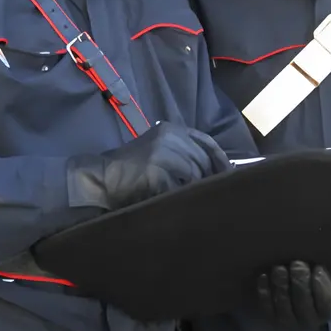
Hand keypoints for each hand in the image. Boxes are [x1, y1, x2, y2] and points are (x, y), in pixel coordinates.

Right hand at [66, 121, 229, 210]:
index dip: (220, 158)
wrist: (103, 179)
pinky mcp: (157, 173)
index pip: (206, 141)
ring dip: (193, 189)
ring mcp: (163, 154)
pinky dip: (179, 197)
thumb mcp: (157, 150)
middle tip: (210, 193)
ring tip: (188, 198)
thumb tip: (214, 169)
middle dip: (210, 177)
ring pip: (194, 175)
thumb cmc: (130, 168)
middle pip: (204, 159)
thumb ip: (181, 152)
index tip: (227, 173)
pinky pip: (180, 189)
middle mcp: (169, 137)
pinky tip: (173, 201)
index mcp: (170, 130)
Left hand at [257, 261, 330, 328]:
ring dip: (281, 285)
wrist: (295, 289)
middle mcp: (309, 321)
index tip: (318, 268)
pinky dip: (264, 291)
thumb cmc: (314, 280)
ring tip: (280, 268)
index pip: (326, 303)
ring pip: (284, 305)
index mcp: (326, 311)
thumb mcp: (326, 277)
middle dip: (300, 281)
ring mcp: (289, 322)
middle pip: (303, 303)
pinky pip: (266, 306)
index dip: (322, 285)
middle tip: (296, 263)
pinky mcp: (271, 318)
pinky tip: (264, 276)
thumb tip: (321, 265)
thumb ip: (325, 273)